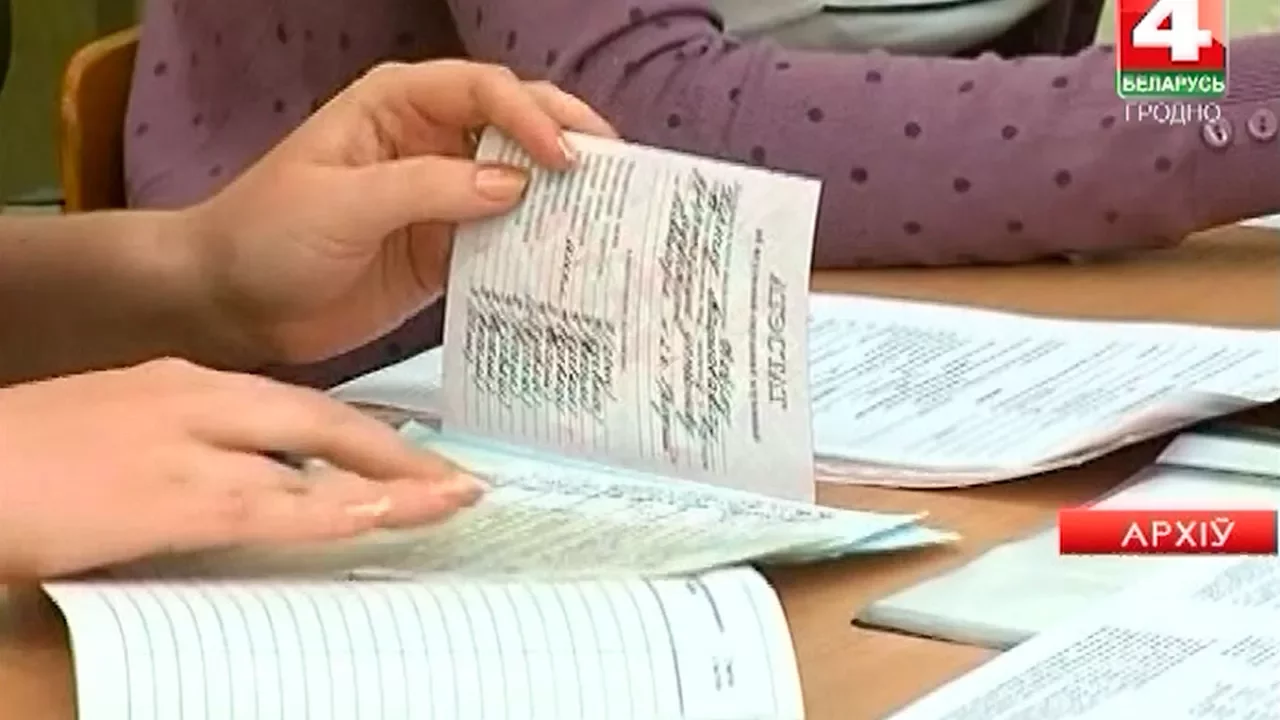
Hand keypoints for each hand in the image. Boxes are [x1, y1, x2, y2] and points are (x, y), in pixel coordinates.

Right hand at [0, 358, 483, 578]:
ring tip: (451, 498)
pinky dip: (333, 510)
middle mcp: (198, 399)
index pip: (300, 405)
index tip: (414, 452)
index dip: (366, 431)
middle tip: (459, 476)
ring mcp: (185, 444)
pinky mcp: (166, 494)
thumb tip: (264, 486)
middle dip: (399, 450)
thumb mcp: (127, 434)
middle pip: (324, 419)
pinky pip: (272, 505)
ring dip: (392, 481)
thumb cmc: (31, 458)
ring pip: (316, 458)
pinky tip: (381, 516)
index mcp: (188, 384)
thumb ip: (197, 451)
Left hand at [185, 59, 616, 364]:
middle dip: (568, 140)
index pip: (484, 91)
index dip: (530, 117)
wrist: (230, 304)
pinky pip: (503, 243)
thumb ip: (428, 189)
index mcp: (399, 105)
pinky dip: (536, 251)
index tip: (565, 159)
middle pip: (515, 126)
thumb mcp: (343, 203)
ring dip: (562, 200)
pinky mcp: (445, 251)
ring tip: (614, 221)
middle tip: (619, 173)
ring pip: (519, 185)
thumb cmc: (266, 235)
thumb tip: (515, 185)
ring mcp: (442, 198)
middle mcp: (430, 142)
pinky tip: (571, 266)